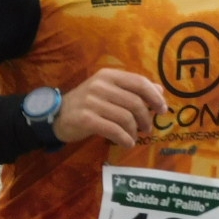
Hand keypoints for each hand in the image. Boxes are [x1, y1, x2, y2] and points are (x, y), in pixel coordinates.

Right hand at [53, 68, 167, 148]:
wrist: (57, 115)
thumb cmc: (87, 103)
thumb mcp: (108, 90)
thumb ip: (132, 89)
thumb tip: (159, 90)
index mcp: (108, 75)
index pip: (139, 82)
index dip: (154, 97)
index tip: (162, 110)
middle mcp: (100, 85)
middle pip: (135, 102)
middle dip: (146, 118)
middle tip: (148, 128)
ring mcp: (92, 102)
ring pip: (126, 118)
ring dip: (135, 131)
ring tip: (134, 136)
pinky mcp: (86, 119)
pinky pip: (114, 130)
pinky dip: (125, 139)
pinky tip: (127, 143)